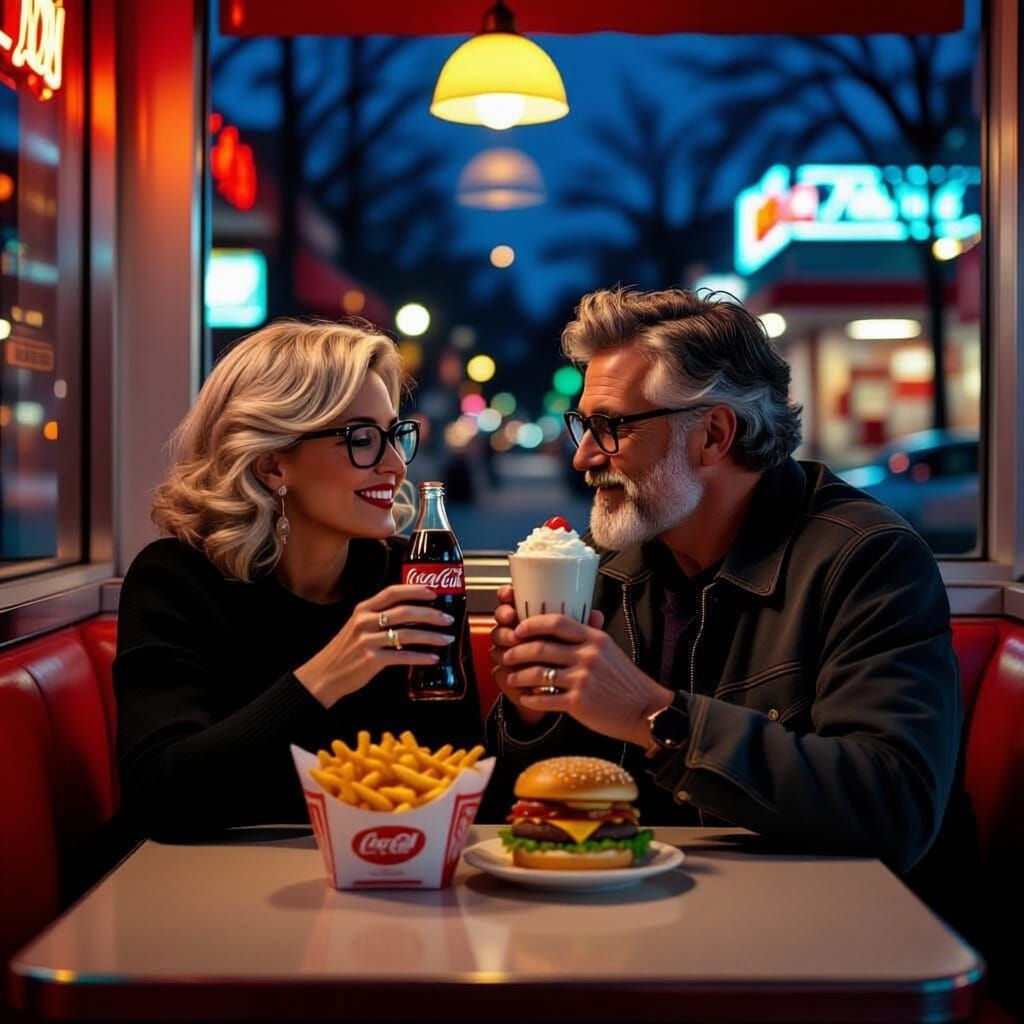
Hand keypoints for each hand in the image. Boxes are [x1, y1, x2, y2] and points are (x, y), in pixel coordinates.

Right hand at [295, 584, 454, 706]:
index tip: (433, 591)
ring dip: (431, 636)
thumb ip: (379, 617)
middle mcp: (365, 622)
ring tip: (446, 639)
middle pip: (405, 612)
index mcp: (363, 609)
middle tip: (447, 618)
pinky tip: (432, 657)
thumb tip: (413, 614)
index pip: (392, 592)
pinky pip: (403, 656)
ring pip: (407, 634)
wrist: (325, 675)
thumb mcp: (357, 626)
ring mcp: (368, 641)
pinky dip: (421, 657)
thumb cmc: (345, 651)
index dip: (415, 590)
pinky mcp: (372, 660)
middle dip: (431, 614)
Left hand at [502, 613, 673, 747]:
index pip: (557, 622)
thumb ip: (587, 637)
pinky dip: (531, 698)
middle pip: (541, 646)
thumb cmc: (625, 681)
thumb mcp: (610, 650)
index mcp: (594, 639)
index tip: (519, 629)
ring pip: (538, 672)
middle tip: (507, 654)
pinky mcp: (578, 702)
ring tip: (511, 678)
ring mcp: (582, 679)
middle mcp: (587, 656)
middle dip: (517, 651)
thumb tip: (563, 625)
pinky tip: (525, 698)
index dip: (533, 624)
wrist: (644, 710)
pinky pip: (545, 698)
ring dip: (519, 675)